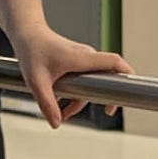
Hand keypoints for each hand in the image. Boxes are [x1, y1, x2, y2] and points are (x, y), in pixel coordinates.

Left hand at [13, 28, 131, 126]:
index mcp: (82, 58)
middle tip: (107, 111)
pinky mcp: (77, 62)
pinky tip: (61, 105)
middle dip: (105, 96)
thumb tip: (56, 124)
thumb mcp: (36, 81)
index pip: (114, 62)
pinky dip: (76, 93)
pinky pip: (84, 80)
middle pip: (107, 76)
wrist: (27, 34)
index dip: (126, 74)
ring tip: (64, 114)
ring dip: (82, 100)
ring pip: (93, 82)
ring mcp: (83, 59)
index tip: (130, 91)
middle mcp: (86, 57)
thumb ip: (47, 103)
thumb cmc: (32, 51)